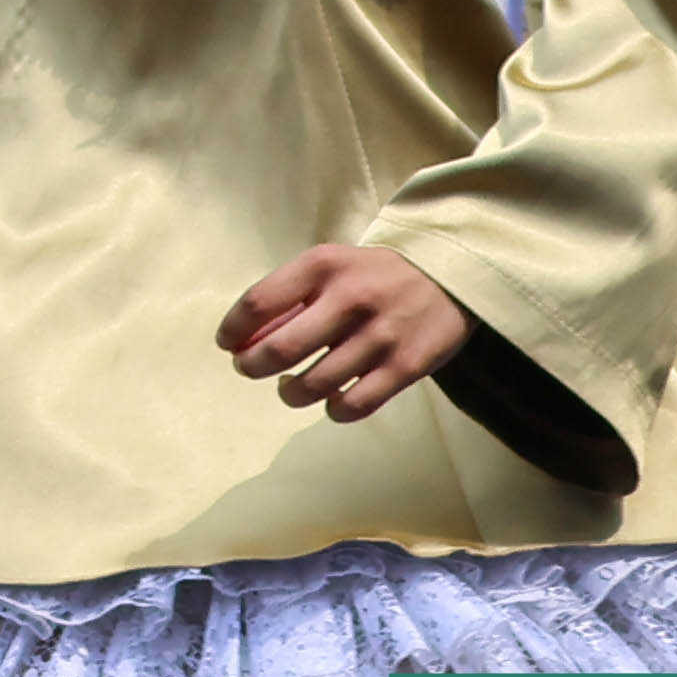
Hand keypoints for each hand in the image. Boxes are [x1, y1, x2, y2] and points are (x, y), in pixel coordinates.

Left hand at [222, 240, 471, 421]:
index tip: (227, 344)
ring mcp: (380, 335)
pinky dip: (333, 410)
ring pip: (315, 384)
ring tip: (289, 387)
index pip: (258, 302)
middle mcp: (349, 298)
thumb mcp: (329, 267)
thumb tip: (241, 339)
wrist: (448, 276)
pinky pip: (355, 404)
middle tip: (250, 369)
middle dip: (253, 366)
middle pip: (281, 349)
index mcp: (322, 266)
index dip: (233, 329)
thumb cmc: (373, 274)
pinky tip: (329, 401)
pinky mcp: (406, 367)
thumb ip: (288, 297)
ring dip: (290, 393)